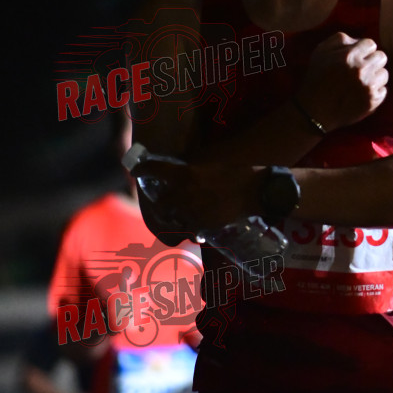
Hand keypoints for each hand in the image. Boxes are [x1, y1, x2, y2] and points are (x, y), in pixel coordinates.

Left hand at [135, 157, 256, 231]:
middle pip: (161, 202)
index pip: (154, 169)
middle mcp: (184, 194)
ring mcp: (193, 212)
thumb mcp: (211, 163)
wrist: (257, 191)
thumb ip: (192, 168)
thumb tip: (181, 171)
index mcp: (185, 173)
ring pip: (174, 218)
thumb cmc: (238, 172)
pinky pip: (190, 230)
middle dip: (161, 203)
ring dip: (175, 217)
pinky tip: (196, 227)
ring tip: (181, 216)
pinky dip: (190, 228)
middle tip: (164, 201)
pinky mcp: (204, 225)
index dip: (142, 170)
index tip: (136, 170)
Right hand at [296, 31, 388, 131]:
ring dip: (375, 76)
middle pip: (382, 57)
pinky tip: (363, 93)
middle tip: (362, 68)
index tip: (358, 57)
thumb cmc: (316, 79)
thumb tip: (357, 40)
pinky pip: (383, 91)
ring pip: (384, 74)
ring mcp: (368, 87)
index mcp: (349, 56)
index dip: (364, 50)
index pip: (371, 44)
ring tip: (362, 82)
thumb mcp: (321, 52)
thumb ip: (340, 39)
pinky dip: (375, 91)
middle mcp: (361, 70)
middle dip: (373, 61)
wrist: (315, 111)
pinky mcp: (372, 102)